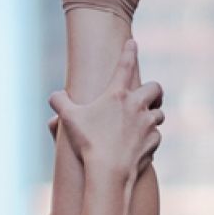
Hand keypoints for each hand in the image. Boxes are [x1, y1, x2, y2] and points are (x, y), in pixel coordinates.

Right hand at [48, 41, 163, 178]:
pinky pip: (155, 137)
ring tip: (142, 123)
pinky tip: (139, 145)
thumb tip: (54, 96)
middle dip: (154, 91)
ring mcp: (148, 124)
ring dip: (152, 116)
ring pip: (158, 114)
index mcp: (117, 95)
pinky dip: (149, 139)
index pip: (125, 65)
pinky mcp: (154, 142)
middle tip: (149, 96)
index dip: (129, 51)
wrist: (109, 171)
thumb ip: (60, 103)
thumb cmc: (88, 143)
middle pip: (155, 88)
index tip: (132, 43)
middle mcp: (137, 106)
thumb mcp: (69, 120)